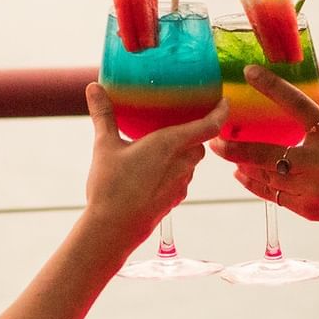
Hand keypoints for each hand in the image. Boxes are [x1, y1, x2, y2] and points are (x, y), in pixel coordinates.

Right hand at [83, 84, 226, 251]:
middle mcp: (182, 163)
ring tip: (164, 146)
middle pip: (200, 144)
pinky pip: (181, 179)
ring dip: (183, 153)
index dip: (221, 112)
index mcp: (170, 144)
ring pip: (191, 162)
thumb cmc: (111, 187)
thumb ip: (103, 115)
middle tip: (184, 121)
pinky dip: (173, 171)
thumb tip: (94, 87)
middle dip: (196, 133)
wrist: (113, 230)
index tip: (224, 101)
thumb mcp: (104, 146)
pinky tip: (153, 171)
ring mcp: (180, 184)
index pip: (209, 126)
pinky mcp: (174, 200)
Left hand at [209, 65, 318, 248]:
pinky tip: (241, 173)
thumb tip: (305, 83)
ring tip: (223, 150)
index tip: (249, 72)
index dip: (271, 86)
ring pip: (264, 175)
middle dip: (235, 146)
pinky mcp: (305, 208)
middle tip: (214, 135)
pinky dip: (253, 183)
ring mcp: (310, 189)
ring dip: (240, 163)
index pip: (297, 104)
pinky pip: (271, 194)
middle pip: (266, 151)